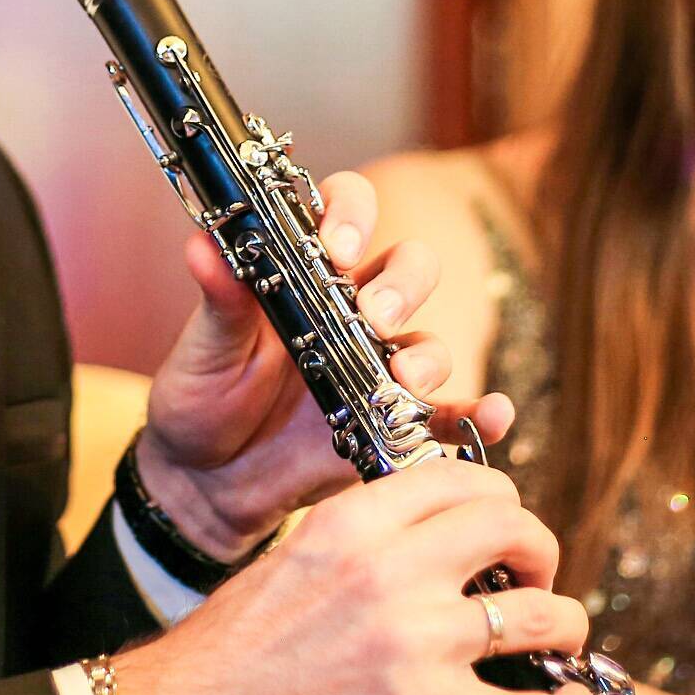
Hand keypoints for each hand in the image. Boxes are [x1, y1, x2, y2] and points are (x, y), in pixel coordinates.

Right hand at [111, 458, 595, 694]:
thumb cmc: (229, 652)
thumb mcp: (292, 557)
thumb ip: (364, 540)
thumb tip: (432, 541)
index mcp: (354, 521)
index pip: (466, 477)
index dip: (498, 502)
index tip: (497, 532)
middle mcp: (392, 570)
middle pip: (516, 527)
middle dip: (539, 550)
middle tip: (530, 580)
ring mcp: (416, 643)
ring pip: (547, 614)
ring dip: (564, 627)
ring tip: (553, 645)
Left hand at [134, 169, 513, 557]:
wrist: (205, 483)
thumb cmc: (202, 399)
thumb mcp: (203, 350)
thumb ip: (219, 302)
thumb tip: (203, 244)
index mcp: (304, 274)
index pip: (345, 212)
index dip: (352, 214)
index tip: (336, 247)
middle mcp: (352, 311)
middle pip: (408, 268)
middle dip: (401, 285)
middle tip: (374, 316)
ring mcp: (379, 368)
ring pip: (429, 342)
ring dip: (428, 356)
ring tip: (401, 382)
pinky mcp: (396, 423)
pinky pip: (450, 414)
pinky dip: (480, 414)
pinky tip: (492, 416)